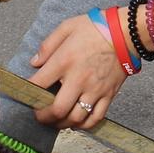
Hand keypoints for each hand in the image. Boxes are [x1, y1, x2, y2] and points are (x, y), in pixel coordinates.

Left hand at [29, 13, 128, 129]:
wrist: (126, 33)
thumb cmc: (96, 27)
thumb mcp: (67, 27)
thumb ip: (47, 45)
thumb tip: (34, 63)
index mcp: (65, 61)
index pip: (39, 84)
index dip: (28, 93)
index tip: (27, 95)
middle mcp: (79, 79)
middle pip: (58, 110)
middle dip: (44, 117)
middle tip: (39, 116)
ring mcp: (95, 90)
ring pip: (76, 118)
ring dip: (62, 124)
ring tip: (56, 121)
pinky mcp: (108, 94)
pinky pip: (96, 117)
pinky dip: (84, 125)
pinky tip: (77, 123)